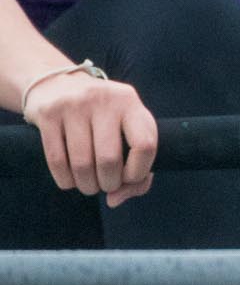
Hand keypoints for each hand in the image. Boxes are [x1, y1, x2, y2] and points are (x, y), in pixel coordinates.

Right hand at [21, 69, 157, 207]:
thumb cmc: (101, 115)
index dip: (139, 172)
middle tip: (105, 186)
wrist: (57, 84)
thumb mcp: (125, 126)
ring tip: (89, 186)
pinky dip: (65, 180)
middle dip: (109, 183)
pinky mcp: (49, 114)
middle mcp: (105, 100)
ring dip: (86, 185)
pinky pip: (57, 160)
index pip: (146, 144)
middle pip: (109, 159)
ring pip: (82, 164)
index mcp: (131, 102)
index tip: (129, 179)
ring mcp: (75, 105)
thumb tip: (115, 200)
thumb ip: (134, 164)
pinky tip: (70, 181)